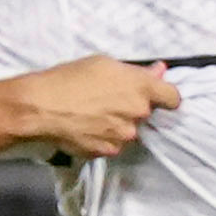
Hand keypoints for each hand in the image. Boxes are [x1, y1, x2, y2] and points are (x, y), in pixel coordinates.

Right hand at [0, 54, 176, 159]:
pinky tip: (87, 127)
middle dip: (133, 108)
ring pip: (129, 130)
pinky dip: (104, 137)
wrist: (41, 106)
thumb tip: (159, 71)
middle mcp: (138, 113)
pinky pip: (113, 144)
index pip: (173, 98)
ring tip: (93, 113)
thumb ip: (136, 72)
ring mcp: (125, 135)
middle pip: (147, 114)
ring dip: (119, 124)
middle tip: (110, 99)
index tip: (157, 96)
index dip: (165, 97)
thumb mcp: (104, 64)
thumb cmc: (70, 78)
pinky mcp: (109, 151)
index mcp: (141, 87)